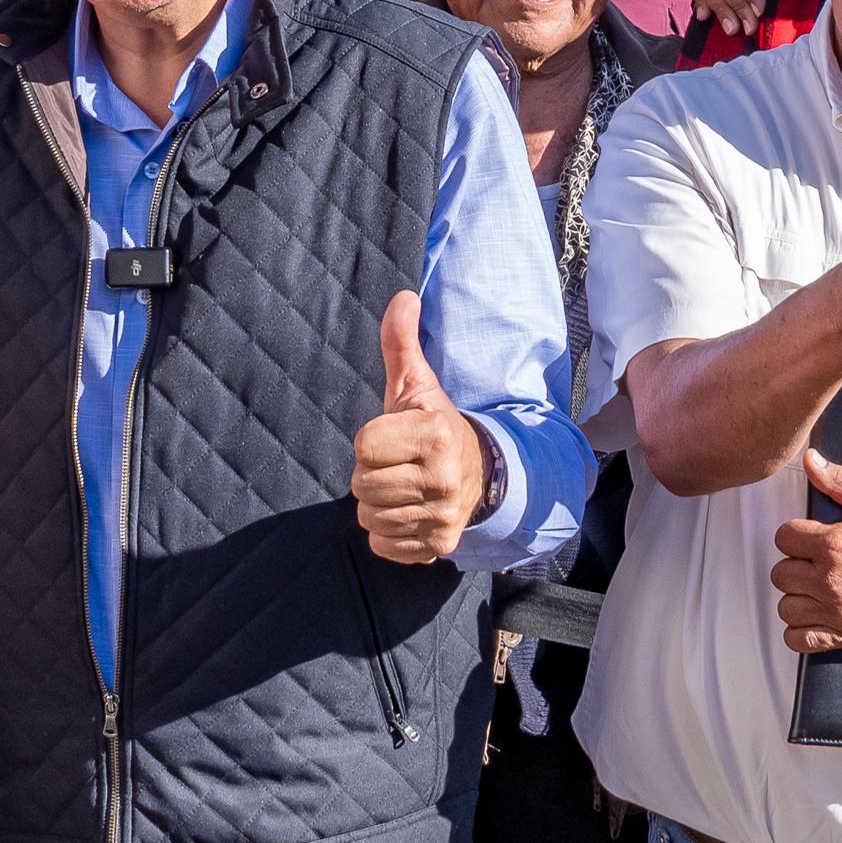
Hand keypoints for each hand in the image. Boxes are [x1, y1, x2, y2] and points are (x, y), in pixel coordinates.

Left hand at [353, 292, 488, 565]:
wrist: (480, 474)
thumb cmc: (433, 426)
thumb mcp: (416, 384)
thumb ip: (402, 342)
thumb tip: (403, 297)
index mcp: (435, 434)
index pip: (363, 444)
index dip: (371, 439)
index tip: (394, 436)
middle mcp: (443, 478)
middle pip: (362, 484)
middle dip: (372, 473)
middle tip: (397, 463)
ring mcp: (443, 516)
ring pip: (369, 516)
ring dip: (377, 503)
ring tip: (402, 486)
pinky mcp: (439, 546)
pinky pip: (382, 545)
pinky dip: (387, 533)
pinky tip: (407, 511)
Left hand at [773, 452, 841, 653]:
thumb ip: (839, 481)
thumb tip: (810, 460)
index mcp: (832, 543)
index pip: (783, 538)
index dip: (794, 536)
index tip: (808, 540)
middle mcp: (828, 578)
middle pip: (780, 574)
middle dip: (795, 566)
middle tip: (815, 565)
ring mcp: (836, 610)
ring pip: (786, 607)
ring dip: (797, 598)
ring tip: (815, 591)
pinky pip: (799, 640)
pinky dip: (801, 632)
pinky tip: (815, 618)